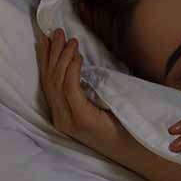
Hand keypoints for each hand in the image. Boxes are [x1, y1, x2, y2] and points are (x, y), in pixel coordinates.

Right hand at [36, 28, 121, 153]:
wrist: (135, 148)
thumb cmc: (120, 125)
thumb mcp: (98, 105)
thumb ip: (86, 91)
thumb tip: (79, 63)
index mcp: (62, 115)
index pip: (47, 83)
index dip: (45, 59)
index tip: (45, 39)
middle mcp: (61, 119)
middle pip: (49, 80)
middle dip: (52, 53)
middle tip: (57, 32)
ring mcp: (69, 121)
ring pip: (58, 82)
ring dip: (64, 57)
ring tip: (71, 40)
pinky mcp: (81, 119)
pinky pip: (71, 89)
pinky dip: (72, 70)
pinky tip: (77, 57)